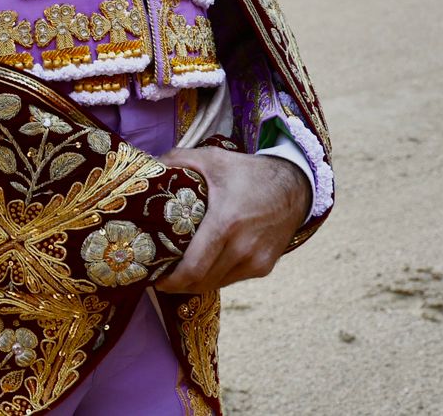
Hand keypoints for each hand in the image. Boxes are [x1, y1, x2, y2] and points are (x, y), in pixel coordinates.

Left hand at [152, 148, 308, 293]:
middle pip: (201, 281)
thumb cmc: (249, 173)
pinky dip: (214, 277)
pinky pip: (231, 279)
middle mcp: (243, 247)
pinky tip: (202, 268)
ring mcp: (256, 261)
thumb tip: (147, 166)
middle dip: (177, 284)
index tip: (154, 278)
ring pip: (216, 284)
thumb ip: (178, 159)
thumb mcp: (213, 159)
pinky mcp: (264, 267)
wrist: (295, 187)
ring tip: (176, 274)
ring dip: (195, 283)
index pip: (194, 268)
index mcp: (226, 222)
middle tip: (159, 276)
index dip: (171, 280)